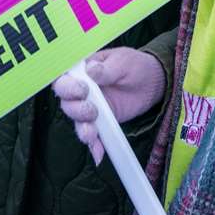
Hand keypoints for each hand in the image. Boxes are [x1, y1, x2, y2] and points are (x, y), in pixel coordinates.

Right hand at [52, 48, 165, 163]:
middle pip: (66, 101)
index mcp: (81, 69)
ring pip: (76, 120)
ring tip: (92, 133)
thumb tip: (91, 70)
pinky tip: (98, 152)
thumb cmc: (134, 65)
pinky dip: (94, 145)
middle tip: (91, 109)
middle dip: (75, 108)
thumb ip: (106, 68)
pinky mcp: (100, 122)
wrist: (152, 83)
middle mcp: (80, 90)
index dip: (66, 85)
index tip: (82, 90)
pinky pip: (93, 135)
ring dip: (82, 128)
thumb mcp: (122, 62)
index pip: (63, 77)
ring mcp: (89, 107)